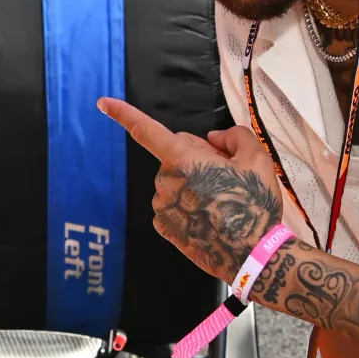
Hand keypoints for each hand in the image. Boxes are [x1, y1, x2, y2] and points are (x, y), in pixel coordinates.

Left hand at [98, 98, 284, 280]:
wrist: (252, 254)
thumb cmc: (253, 204)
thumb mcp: (256, 158)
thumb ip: (233, 136)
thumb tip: (213, 139)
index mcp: (181, 158)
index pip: (145, 130)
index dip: (122, 114)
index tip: (101, 103)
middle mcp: (164, 181)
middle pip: (175, 156)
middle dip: (196, 159)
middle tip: (227, 176)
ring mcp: (161, 207)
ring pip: (176, 183)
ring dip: (194, 185)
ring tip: (223, 202)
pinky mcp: (164, 228)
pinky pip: (174, 205)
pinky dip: (188, 207)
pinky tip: (210, 217)